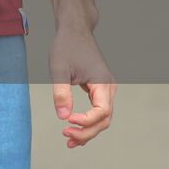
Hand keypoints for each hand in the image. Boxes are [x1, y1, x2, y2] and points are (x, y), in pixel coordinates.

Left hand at [50, 27, 115, 147]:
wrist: (74, 28)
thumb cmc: (66, 45)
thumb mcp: (59, 69)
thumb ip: (61, 93)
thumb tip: (63, 117)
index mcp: (103, 83)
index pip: (101, 112)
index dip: (86, 121)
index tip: (68, 123)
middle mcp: (109, 88)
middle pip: (104, 119)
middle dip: (86, 131)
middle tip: (66, 136)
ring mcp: (106, 89)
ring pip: (102, 117)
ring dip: (87, 130)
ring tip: (69, 139)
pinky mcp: (99, 88)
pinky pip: (97, 109)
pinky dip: (87, 120)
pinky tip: (74, 128)